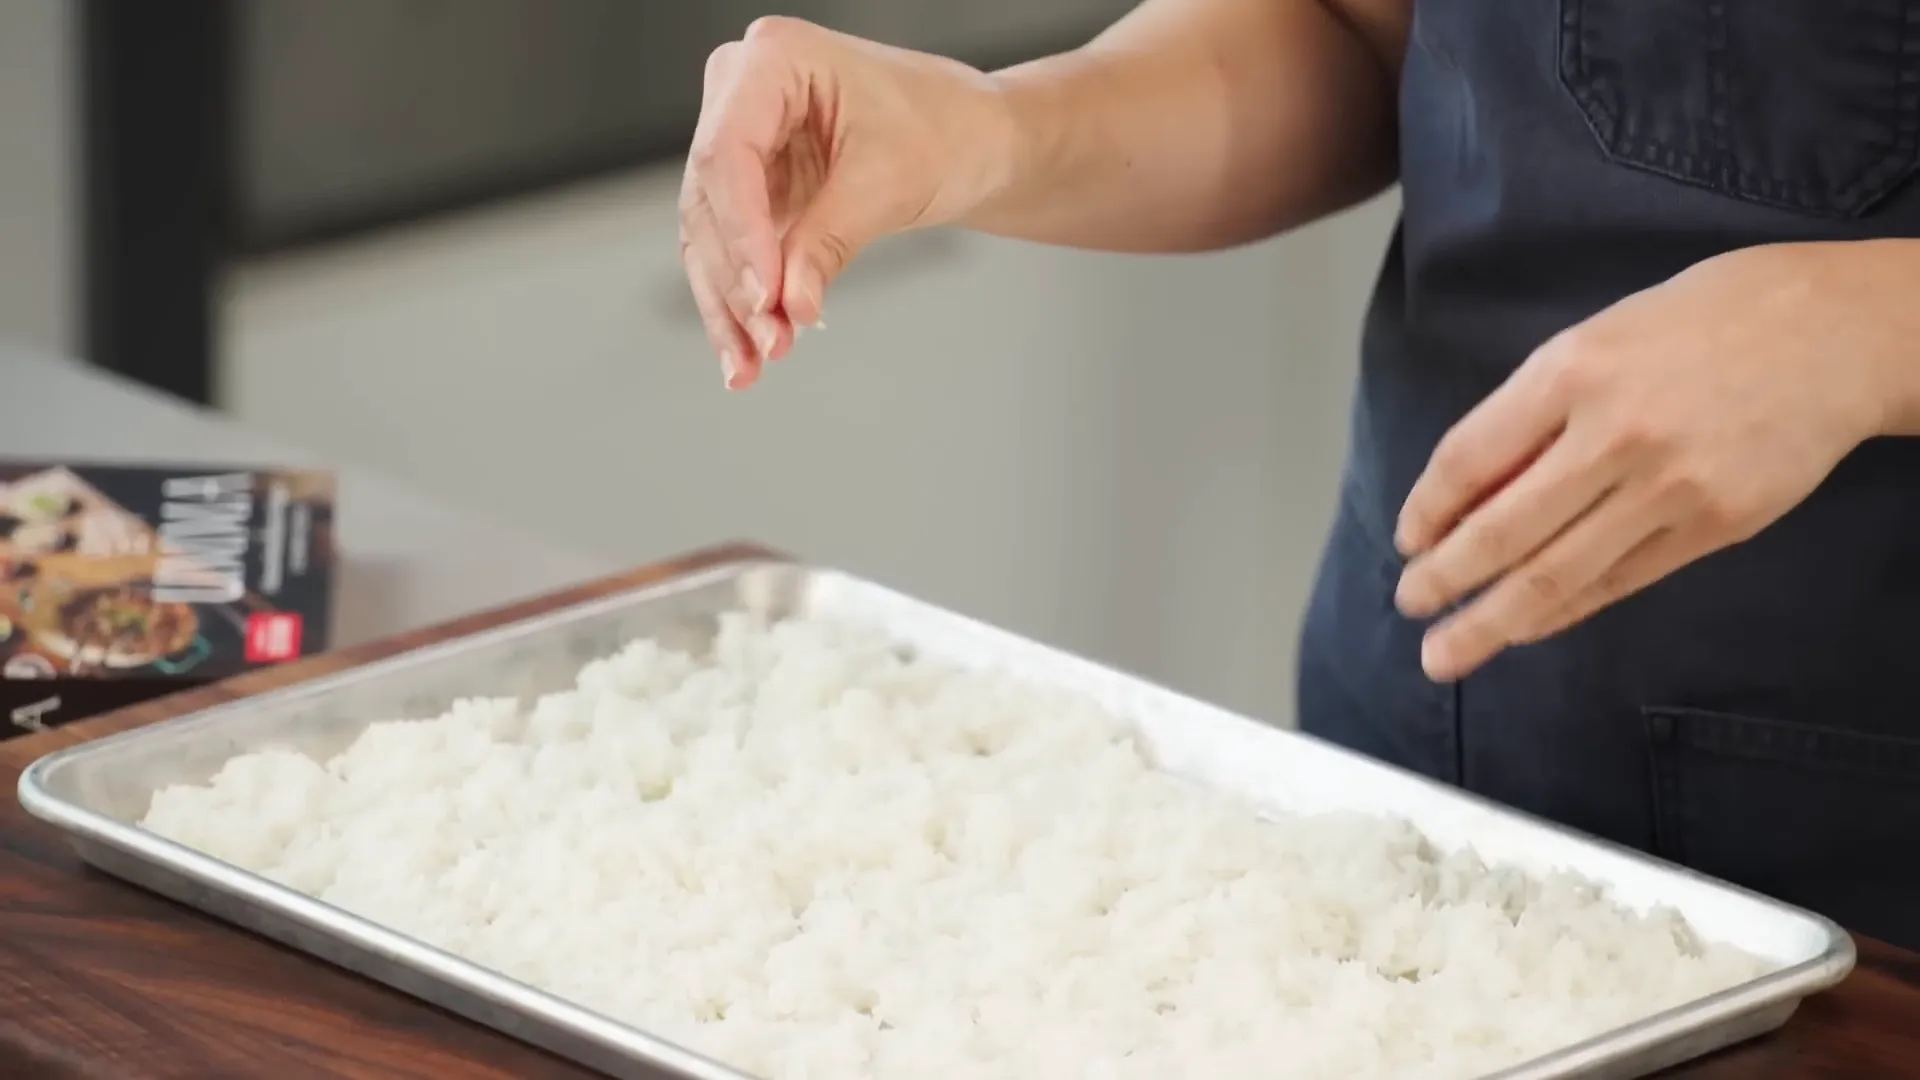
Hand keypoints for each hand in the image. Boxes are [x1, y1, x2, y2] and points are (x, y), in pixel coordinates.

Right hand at [681, 17, 1014, 388]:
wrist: (978, 141)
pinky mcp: (754, 188)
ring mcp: (745, 142)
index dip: (741, 231)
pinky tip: (744, 351)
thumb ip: (829, 242)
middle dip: (738, 281)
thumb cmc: (949, 128)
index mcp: (776, 59)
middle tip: (770, 340)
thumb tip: (789, 303)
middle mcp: (744, 92)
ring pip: (710, 235)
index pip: (729, 151)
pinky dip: (741, 303)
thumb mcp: (890, 183)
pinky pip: (731, 251)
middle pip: (710, 198)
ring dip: (730, 306)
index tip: (764, 294)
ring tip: (754, 361)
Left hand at [1391, 240, 1919, 681]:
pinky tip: (1526, 628)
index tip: (1407, 541)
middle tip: (1410, 607)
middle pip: (1504, 530)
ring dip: (1491, 621)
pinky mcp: (1715, 525)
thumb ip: (1533, 409)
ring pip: (1558, 573)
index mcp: (1573, 371)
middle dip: (1445, 580)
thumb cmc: (1704, 322)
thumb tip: (1470, 494)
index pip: (1470, 458)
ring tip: (1447, 653)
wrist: (1837, 333)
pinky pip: (1619, 581)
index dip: (1428, 509)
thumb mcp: (1600, 336)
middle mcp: (1617, 432)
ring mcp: (1670, 486)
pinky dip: (1564, 611)